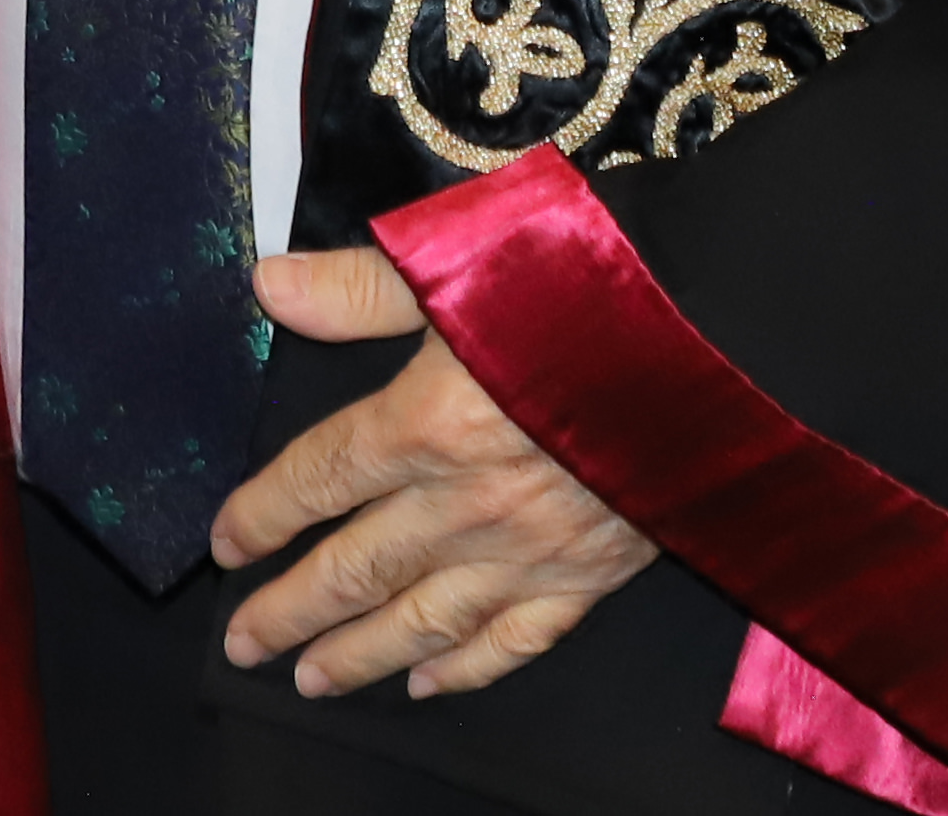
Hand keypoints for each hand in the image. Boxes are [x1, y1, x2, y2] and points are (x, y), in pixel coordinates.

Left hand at [206, 244, 660, 702]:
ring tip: (308, 680)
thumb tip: (268, 287)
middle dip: (290, 611)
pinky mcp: (590, 574)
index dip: (264, 513)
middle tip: (242, 645)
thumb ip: (361, 288)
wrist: (721, 343)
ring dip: (359, 655)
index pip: (319, 478)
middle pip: (355, 568)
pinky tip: (429, 684)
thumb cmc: (588, 288)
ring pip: (424, 620)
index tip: (225, 544)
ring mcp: (527, 548)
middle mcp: (465, 502)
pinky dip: (468, 669)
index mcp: (424, 423)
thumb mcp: (462, 264)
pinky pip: (517, 639)